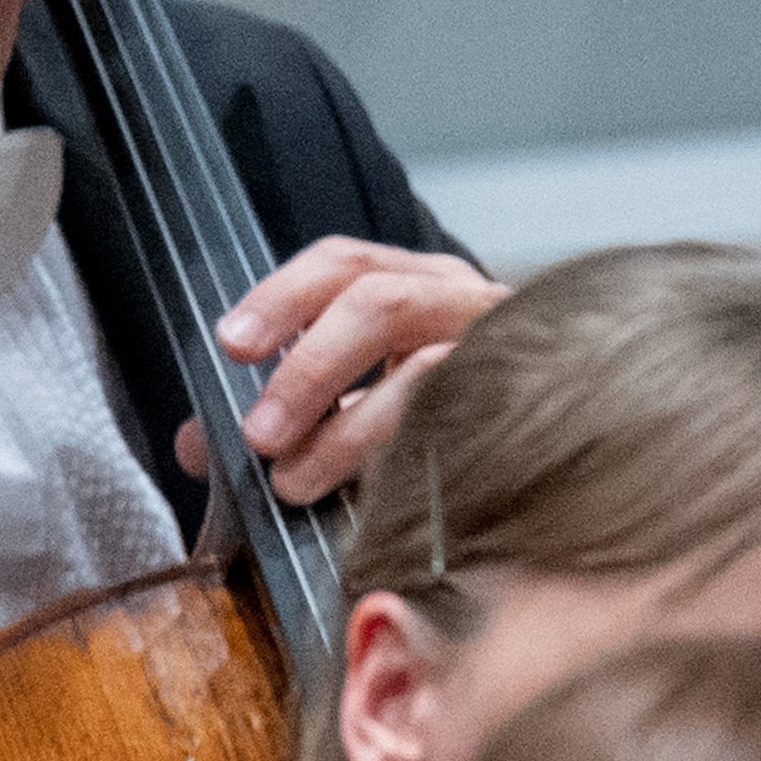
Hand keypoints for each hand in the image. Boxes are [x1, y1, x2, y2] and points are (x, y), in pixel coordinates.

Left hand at [215, 238, 504, 504]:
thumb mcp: (355, 397)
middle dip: (307, 369)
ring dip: (346, 427)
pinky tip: (371, 496)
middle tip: (257, 435)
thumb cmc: (445, 416)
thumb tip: (195, 448)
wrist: (564, 443)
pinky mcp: (530, 404)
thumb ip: (279, 412)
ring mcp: (505, 349)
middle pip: (380, 302)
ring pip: (423, 368)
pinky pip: (462, 425)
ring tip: (295, 482)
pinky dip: (402, 460)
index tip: (233, 348)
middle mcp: (467, 301)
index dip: (281, 298)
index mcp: (420, 282)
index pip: (345, 263)